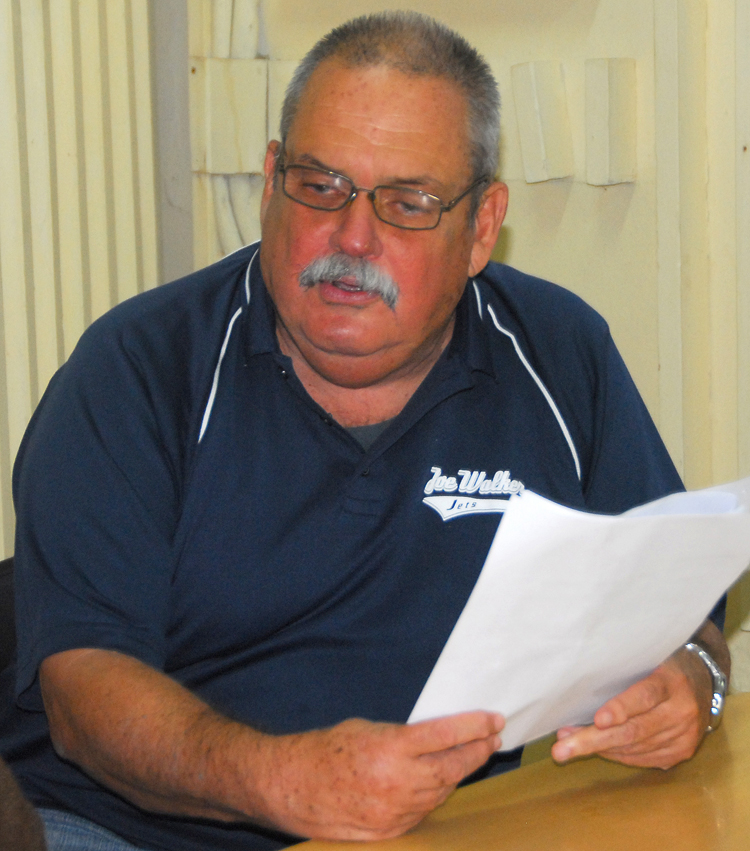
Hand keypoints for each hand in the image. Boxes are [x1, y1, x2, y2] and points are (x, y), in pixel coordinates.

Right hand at [253, 711, 503, 839]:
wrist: (291, 787)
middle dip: (477, 750)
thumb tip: (436, 739)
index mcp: (390, 749)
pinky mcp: (390, 830)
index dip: (474, 726)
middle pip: (452, 767)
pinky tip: (444, 780)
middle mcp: (397, 783)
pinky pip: (424, 810)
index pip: (445, 736)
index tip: (493, 719)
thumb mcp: (368, 728)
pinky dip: (437, 793)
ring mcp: (395, 811)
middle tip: (492, 737)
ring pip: (442, 791)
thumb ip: (403, 737)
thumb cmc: (326, 749)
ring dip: (460, 772)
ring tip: (474, 755)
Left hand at [551, 648, 712, 769]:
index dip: (621, 708)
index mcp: (672, 682)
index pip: (645, 696)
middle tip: (561, 749)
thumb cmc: (663, 663)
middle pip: (634, 730)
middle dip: (594, 741)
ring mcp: (684, 736)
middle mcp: (682, 711)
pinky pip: (642, 758)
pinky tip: (596, 749)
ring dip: (598, 748)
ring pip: (635, 748)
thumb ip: (622, 669)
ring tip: (566, 745)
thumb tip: (579, 689)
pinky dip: (616, 754)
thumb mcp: (648, 656)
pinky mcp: (681, 752)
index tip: (598, 720)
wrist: (704, 680)